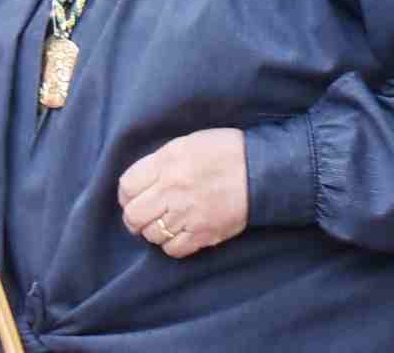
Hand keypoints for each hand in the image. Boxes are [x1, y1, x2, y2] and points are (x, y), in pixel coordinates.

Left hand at [118, 129, 249, 259]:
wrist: (266, 168)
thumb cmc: (228, 151)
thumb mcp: (190, 143)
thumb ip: (161, 161)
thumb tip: (140, 184)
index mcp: (168, 162)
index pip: (127, 186)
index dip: (129, 194)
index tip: (138, 196)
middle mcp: (173, 189)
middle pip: (133, 216)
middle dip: (137, 217)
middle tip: (149, 214)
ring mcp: (187, 214)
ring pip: (151, 235)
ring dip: (157, 230)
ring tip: (172, 221)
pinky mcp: (203, 233)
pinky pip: (172, 249)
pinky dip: (174, 244)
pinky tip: (184, 232)